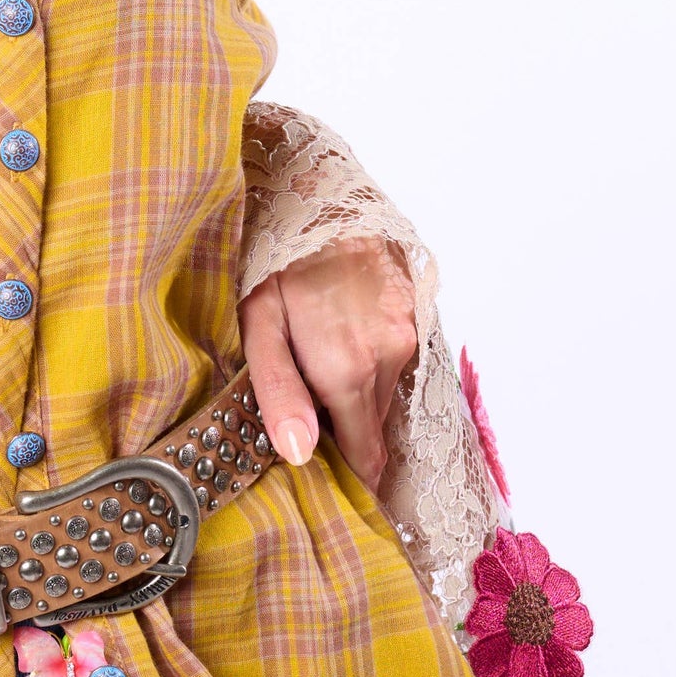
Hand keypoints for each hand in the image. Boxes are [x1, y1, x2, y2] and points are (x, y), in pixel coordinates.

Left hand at [237, 235, 417, 493]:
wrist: (321, 193)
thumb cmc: (278, 261)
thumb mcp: (259, 326)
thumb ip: (279, 394)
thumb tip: (299, 455)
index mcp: (347, 371)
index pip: (365, 456)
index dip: (348, 474)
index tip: (330, 484)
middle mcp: (388, 359)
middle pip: (372, 427)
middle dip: (344, 432)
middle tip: (306, 415)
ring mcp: (408, 335)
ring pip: (383, 394)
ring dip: (356, 395)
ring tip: (316, 367)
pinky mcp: (416, 315)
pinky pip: (395, 361)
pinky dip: (371, 365)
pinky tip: (341, 339)